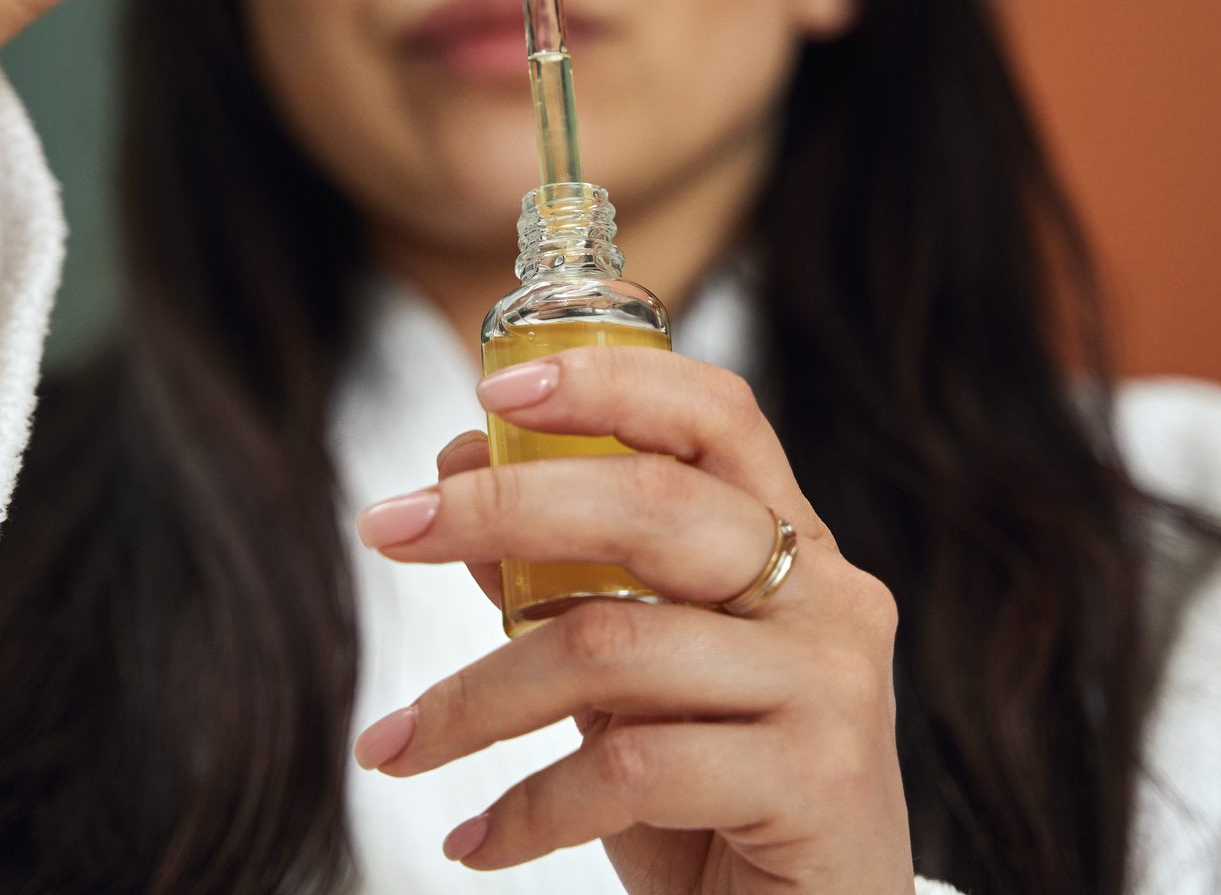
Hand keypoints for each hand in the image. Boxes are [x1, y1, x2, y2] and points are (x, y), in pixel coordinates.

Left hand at [351, 348, 913, 893]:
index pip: (715, 416)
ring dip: (474, 699)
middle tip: (388, 528)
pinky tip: (475, 839)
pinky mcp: (820, 779)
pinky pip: (633, 767)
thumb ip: (564, 586)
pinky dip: (528, 809)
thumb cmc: (714, 805)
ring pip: (614, 643)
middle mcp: (827, 595)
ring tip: (395, 746)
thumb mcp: (627, 685)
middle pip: (654, 503)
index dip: (608, 381)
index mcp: (790, 545)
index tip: (490, 393)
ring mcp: (832, 684)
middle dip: (501, 506)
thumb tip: (453, 482)